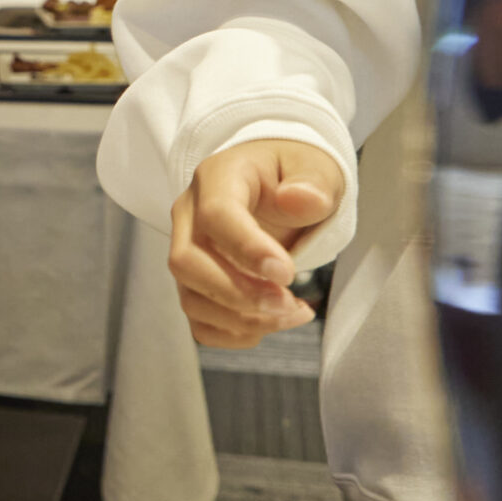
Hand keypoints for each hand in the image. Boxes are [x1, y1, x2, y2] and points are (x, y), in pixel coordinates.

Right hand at [168, 139, 343, 347]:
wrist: (278, 183)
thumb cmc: (293, 173)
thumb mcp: (315, 166)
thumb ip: (313, 182)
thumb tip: (301, 200)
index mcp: (217, 178)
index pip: (215, 216)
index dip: (247, 249)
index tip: (286, 274)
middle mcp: (189, 215)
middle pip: (186, 263)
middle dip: (238, 294)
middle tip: (288, 304)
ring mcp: (188, 250)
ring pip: (191, 297)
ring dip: (241, 319)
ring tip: (292, 312)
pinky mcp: (196, 281)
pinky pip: (199, 320)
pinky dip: (233, 334)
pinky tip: (269, 323)